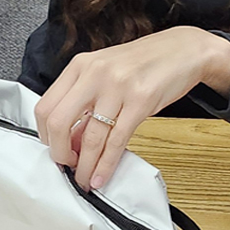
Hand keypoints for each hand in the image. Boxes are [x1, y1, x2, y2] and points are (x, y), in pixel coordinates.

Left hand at [34, 26, 229, 190]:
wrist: (183, 49)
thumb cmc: (144, 62)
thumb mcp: (107, 72)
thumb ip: (86, 101)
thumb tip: (72, 141)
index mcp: (80, 65)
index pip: (45, 106)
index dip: (46, 136)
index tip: (55, 151)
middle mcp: (94, 73)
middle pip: (59, 121)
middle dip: (59, 153)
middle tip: (67, 167)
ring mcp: (117, 86)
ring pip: (91, 137)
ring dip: (85, 166)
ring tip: (85, 181)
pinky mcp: (141, 101)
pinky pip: (117, 140)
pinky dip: (106, 164)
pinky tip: (102, 176)